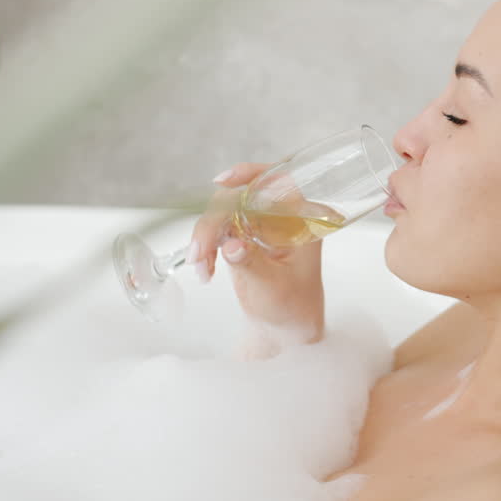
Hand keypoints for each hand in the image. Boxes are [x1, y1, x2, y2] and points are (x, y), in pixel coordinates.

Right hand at [188, 163, 324, 341]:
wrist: (283, 325)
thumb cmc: (292, 306)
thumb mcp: (272, 288)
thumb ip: (252, 264)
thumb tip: (232, 245)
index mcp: (301, 220)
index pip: (279, 182)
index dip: (252, 174)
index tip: (224, 182)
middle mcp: (281, 216)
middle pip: (240, 196)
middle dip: (214, 220)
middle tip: (199, 251)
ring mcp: (260, 223)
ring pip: (223, 211)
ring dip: (205, 236)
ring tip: (201, 267)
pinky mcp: (242, 234)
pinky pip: (217, 228)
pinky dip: (205, 246)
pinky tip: (205, 270)